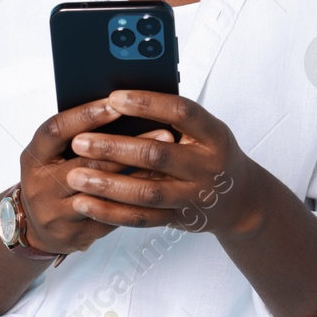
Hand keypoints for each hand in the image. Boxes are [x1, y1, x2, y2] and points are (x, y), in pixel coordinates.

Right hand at [18, 97, 177, 255]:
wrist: (35, 227)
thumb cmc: (51, 178)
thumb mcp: (52, 153)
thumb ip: (76, 134)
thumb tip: (121, 106)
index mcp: (34, 157)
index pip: (58, 130)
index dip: (86, 115)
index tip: (117, 103)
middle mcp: (40, 186)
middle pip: (86, 163)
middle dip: (128, 146)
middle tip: (163, 132)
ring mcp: (56, 214)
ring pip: (103, 194)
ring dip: (139, 174)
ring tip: (167, 159)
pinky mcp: (74, 235)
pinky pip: (111, 218)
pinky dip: (136, 201)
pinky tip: (159, 188)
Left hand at [64, 90, 260, 238]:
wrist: (240, 200)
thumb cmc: (211, 153)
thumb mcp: (204, 131)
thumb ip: (172, 119)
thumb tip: (119, 101)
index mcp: (214, 134)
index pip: (181, 112)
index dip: (147, 104)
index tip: (113, 97)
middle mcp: (208, 166)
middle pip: (157, 155)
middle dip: (115, 148)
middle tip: (80, 141)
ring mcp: (195, 197)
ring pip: (147, 191)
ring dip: (107, 184)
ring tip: (76, 175)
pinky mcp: (180, 219)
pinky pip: (142, 218)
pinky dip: (111, 212)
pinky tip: (86, 203)